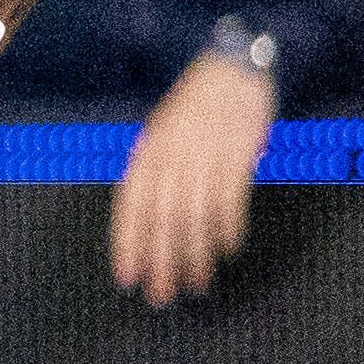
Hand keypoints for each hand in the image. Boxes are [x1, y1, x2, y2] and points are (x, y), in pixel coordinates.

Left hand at [110, 43, 271, 306]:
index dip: (127, 245)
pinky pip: (229, 198)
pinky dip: (226, 227)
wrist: (233, 67)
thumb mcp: (162, 136)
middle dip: (160, 261)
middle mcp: (170, 155)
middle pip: (160, 219)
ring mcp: (203, 153)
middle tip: (163, 296)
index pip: (130, 207)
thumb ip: (155, 174)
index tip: (128, 279)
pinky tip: (226, 249)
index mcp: (146, 153)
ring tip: (197, 283)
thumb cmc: (197, 108)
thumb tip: (149, 222)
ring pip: (193, 214)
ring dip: (194, 253)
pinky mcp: (236, 151)